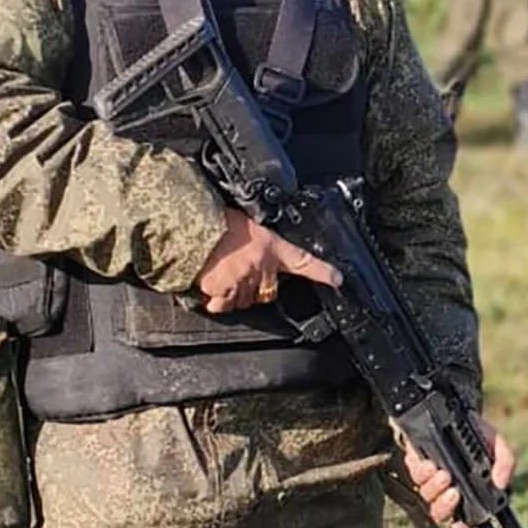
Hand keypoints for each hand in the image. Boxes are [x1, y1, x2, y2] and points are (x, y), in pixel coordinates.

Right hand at [197, 207, 341, 314]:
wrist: (190, 225)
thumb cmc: (215, 221)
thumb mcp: (245, 225)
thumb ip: (257, 245)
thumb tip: (254, 259)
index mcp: (270, 245)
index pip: (302, 260)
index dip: (322, 272)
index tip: (337, 279)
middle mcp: (261, 265)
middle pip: (268, 291)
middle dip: (254, 285)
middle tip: (236, 268)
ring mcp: (243, 280)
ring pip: (245, 301)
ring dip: (234, 292)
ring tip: (220, 270)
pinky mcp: (224, 291)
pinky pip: (223, 305)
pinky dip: (216, 300)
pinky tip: (209, 284)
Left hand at [401, 417, 514, 527]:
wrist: (456, 410)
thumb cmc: (478, 434)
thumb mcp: (497, 445)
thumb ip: (505, 463)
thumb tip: (500, 483)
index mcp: (469, 494)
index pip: (463, 522)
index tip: (462, 526)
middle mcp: (448, 491)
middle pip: (441, 514)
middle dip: (445, 507)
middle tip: (454, 493)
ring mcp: (430, 480)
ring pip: (427, 496)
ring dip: (435, 488)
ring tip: (443, 474)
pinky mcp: (416, 466)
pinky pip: (415, 477)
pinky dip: (423, 473)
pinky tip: (430, 464)